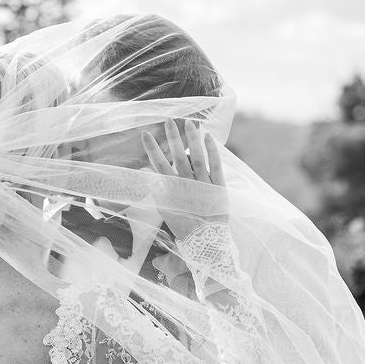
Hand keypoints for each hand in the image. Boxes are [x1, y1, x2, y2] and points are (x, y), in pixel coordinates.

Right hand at [142, 122, 227, 245]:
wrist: (206, 243)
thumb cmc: (185, 227)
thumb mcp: (167, 210)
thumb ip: (157, 192)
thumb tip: (147, 175)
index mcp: (172, 191)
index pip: (159, 166)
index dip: (152, 150)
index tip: (145, 134)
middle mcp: (187, 185)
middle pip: (178, 157)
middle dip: (173, 138)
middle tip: (169, 120)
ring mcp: (204, 185)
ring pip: (197, 157)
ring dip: (192, 139)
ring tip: (189, 122)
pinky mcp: (219, 187)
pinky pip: (216, 165)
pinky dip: (213, 150)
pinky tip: (209, 136)